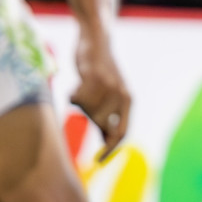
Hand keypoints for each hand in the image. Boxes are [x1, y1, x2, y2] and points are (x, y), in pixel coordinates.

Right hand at [72, 27, 129, 159]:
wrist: (97, 40)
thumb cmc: (100, 72)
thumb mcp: (110, 95)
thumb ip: (109, 116)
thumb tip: (107, 143)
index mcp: (128, 102)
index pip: (122, 132)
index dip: (111, 149)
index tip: (99, 161)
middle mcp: (122, 95)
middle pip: (100, 123)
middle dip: (88, 117)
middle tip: (84, 101)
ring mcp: (108, 86)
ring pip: (86, 111)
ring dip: (79, 104)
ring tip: (82, 89)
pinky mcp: (94, 76)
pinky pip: (76, 98)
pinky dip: (72, 94)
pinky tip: (77, 84)